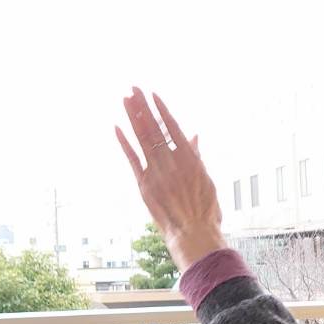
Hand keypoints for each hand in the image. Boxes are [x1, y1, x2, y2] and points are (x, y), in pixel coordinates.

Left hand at [115, 88, 224, 269]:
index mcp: (190, 159)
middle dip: (143, 107)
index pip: (173, 127)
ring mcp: (156, 173)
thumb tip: (193, 137)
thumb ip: (197, 157)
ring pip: (142, 139)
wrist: (194, 234)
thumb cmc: (205, 211)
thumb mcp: (207, 180)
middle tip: (133, 88)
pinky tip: (117, 127)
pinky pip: (132, 160)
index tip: (152, 94)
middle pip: (154, 128)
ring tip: (125, 99)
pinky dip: (124, 143)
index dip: (161, 110)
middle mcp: (172, 162)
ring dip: (132, 118)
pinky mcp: (144, 186)